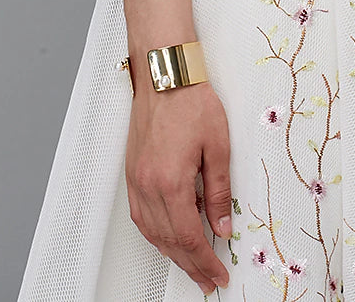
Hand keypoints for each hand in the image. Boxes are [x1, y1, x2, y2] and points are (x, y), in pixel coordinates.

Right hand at [125, 77, 233, 294]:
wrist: (165, 73)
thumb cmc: (190, 100)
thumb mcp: (218, 146)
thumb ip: (219, 192)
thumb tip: (222, 226)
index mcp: (171, 183)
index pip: (190, 238)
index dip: (206, 262)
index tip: (218, 274)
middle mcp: (148, 186)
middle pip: (169, 241)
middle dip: (190, 266)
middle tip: (207, 280)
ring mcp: (136, 180)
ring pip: (152, 233)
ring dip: (171, 253)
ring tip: (191, 265)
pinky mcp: (132, 172)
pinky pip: (141, 216)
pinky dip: (155, 233)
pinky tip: (167, 237)